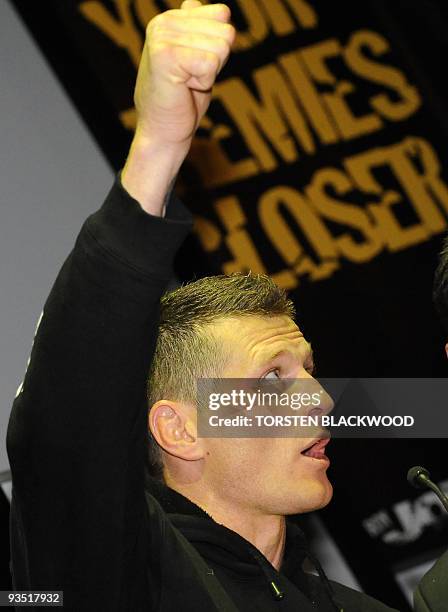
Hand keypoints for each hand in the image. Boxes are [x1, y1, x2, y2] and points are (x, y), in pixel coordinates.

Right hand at [134, 0, 234, 147]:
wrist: (163, 131)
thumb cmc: (182, 100)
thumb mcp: (197, 58)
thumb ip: (203, 30)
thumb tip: (215, 9)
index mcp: (171, 18)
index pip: (222, 15)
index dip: (218, 47)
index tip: (195, 66)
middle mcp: (163, 22)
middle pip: (225, 31)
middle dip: (216, 62)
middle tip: (191, 78)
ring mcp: (162, 37)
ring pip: (220, 47)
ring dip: (209, 73)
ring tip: (186, 84)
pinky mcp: (165, 55)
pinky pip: (210, 63)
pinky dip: (204, 82)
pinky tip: (184, 88)